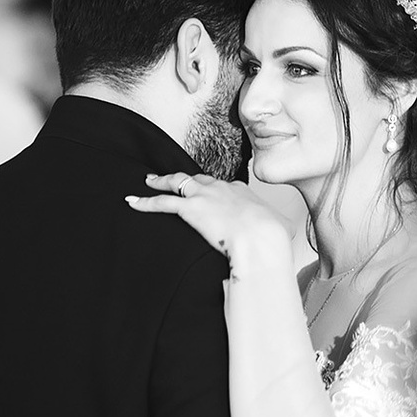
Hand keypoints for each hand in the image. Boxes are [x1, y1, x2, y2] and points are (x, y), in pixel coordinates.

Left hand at [125, 172, 290, 264]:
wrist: (260, 238)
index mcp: (242, 193)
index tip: (213, 197)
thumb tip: (284, 237)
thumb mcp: (281, 230)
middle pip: (199, 179)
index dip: (217, 192)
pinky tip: (133, 202)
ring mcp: (204, 196)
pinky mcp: (190, 208)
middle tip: (176, 178)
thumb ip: (278, 230)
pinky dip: (145, 201)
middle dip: (187, 178)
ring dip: (161, 181)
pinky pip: (162, 202)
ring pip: (177, 182)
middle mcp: (221, 188)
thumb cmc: (272, 238)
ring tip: (149, 180)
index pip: (226, 187)